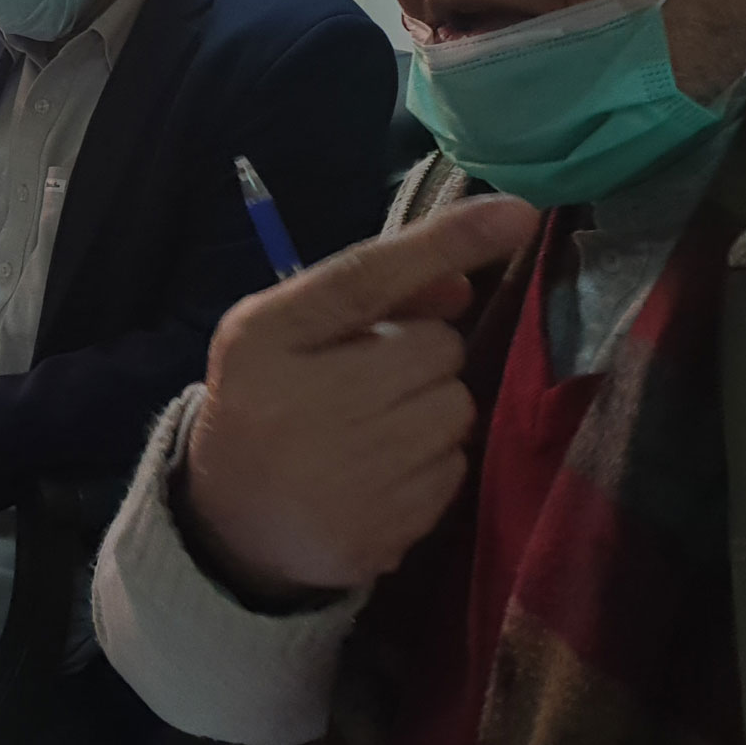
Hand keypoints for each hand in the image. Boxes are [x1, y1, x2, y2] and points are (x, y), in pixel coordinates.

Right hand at [183, 194, 539, 598]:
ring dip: (432, 411)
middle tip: (372, 379)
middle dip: (422, 357)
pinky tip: (380, 475)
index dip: (445, 241)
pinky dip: (429, 466)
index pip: (366, 277)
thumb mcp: (290, 333)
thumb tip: (462, 280)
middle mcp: (301, 403)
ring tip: (375, 428)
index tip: (517, 212)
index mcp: (265, 338)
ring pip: (457, 409)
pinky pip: (454, 471)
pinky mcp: (376, 532)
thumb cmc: (268, 401)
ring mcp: (341, 474)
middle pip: (437, 348)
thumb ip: (371, 297)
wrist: (228, 520)